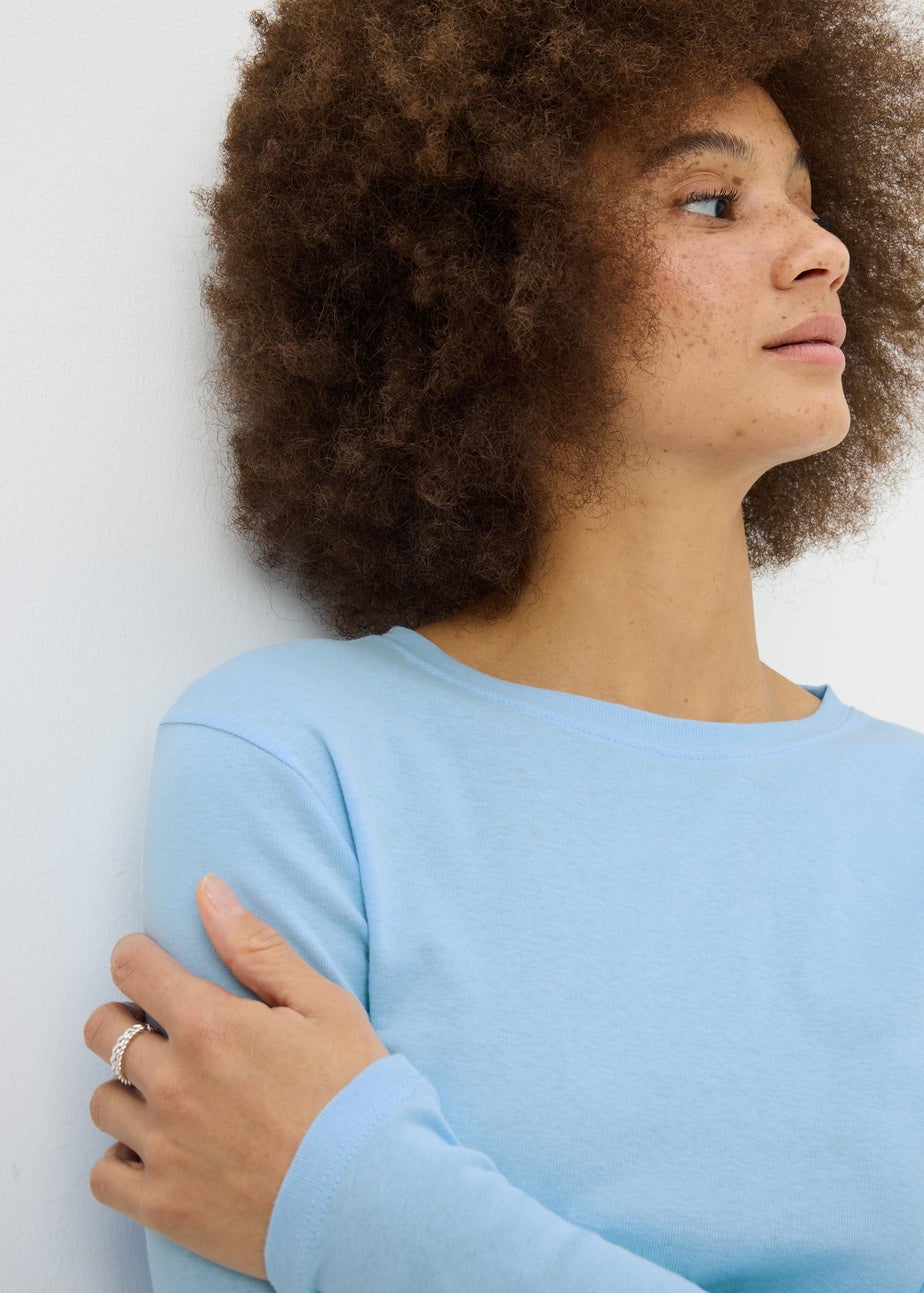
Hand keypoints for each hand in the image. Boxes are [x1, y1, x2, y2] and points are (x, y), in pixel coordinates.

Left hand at [83, 875, 389, 1277]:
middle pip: (102, 1030)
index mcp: (211, 1027)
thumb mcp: (323, 1006)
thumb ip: (257, 948)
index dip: (137, 957)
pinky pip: (104, 1172)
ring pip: (102, 1100)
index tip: (148, 964)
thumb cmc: (356, 1099)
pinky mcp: (163, 1205)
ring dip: (128, 1087)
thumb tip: (207, 892)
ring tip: (171, 1092)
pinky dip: (123, 1156)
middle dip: (125, 1017)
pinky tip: (160, 1146)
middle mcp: (175, 1084)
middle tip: (162, 1029)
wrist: (374, 1199)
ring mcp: (165, 1148)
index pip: (133, 969)